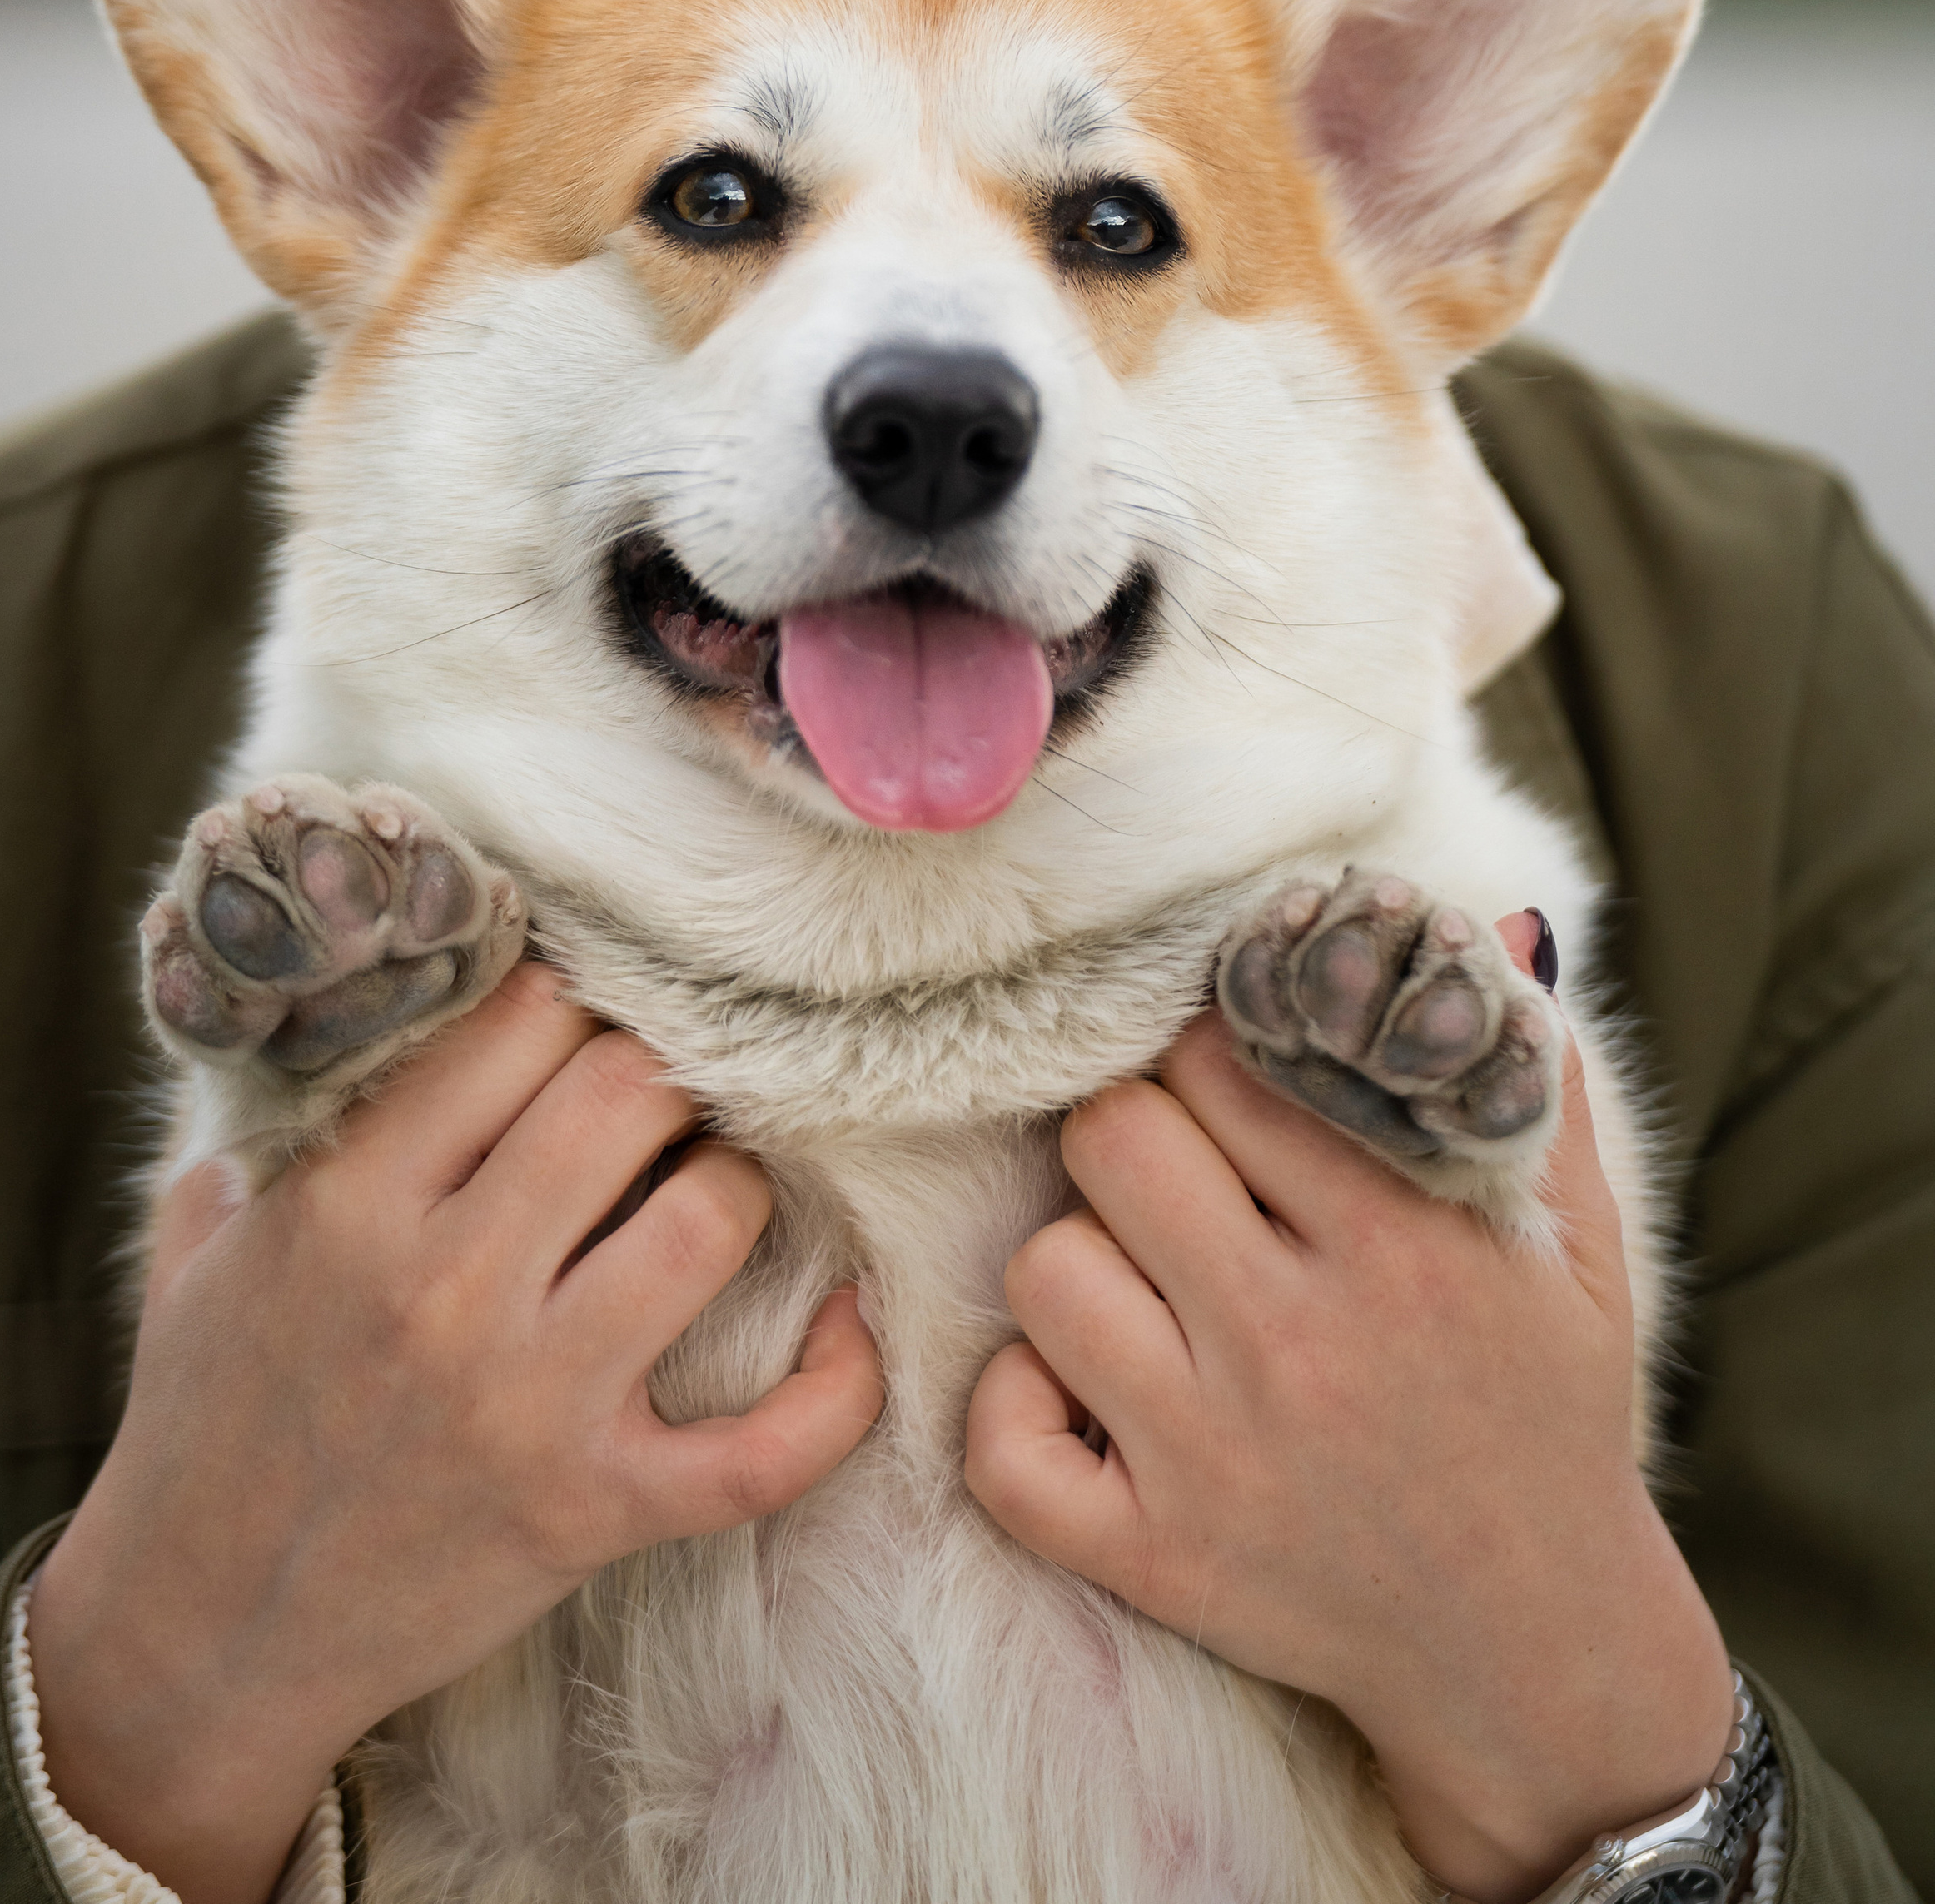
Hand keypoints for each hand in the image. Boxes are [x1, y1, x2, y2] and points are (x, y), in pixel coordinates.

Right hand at [28, 961, 882, 1903]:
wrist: (200, 1638)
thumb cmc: (206, 1423)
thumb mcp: (205, 1244)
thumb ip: (275, 1118)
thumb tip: (349, 1004)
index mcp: (346, 1202)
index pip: (518, 1022)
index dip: (569, 1002)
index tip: (577, 1024)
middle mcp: (445, 1289)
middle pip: (625, 1093)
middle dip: (657, 1074)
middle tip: (648, 1104)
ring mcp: (531, 1406)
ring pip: (706, 1224)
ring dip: (732, 1185)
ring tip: (706, 1189)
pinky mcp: (594, 1513)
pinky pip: (765, 1450)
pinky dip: (837, 1386)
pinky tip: (850, 1321)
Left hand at [964, 920, 1731, 1902]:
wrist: (1540, 1652)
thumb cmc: (1546, 1418)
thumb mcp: (1572, 1247)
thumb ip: (1529, 1081)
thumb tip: (1492, 925)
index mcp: (1401, 1241)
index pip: (1227, 1063)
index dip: (1212, 1054)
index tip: (1230, 1085)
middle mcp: (1298, 1341)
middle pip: (1115, 1141)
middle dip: (1136, 1137)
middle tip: (1180, 1177)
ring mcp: (1214, 1457)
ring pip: (1045, 1270)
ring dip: (1080, 1265)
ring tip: (1145, 1288)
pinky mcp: (1155, 1559)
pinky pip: (1006, 1446)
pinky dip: (1021, 1413)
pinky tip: (1087, 1398)